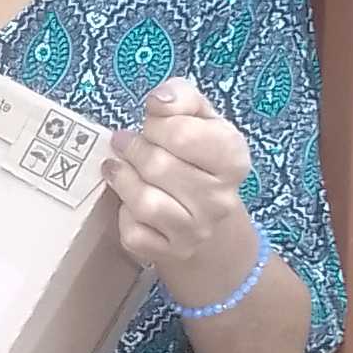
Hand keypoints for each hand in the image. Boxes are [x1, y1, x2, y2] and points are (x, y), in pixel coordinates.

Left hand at [104, 78, 260, 300]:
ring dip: (123, 179)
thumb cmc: (200, 160)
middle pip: (158, 166)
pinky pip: (133, 233)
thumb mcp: (201, 120)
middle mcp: (220, 200)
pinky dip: (123, 215)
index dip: (157, 123)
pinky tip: (130, 203)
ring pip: (144, 202)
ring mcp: (195, 231)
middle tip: (125, 142)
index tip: (152, 122)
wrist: (212, 225)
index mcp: (233, 160)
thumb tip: (159, 101)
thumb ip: (183, 98)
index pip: (183, 134)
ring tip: (119, 167)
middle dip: (134, 148)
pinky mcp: (170, 254)